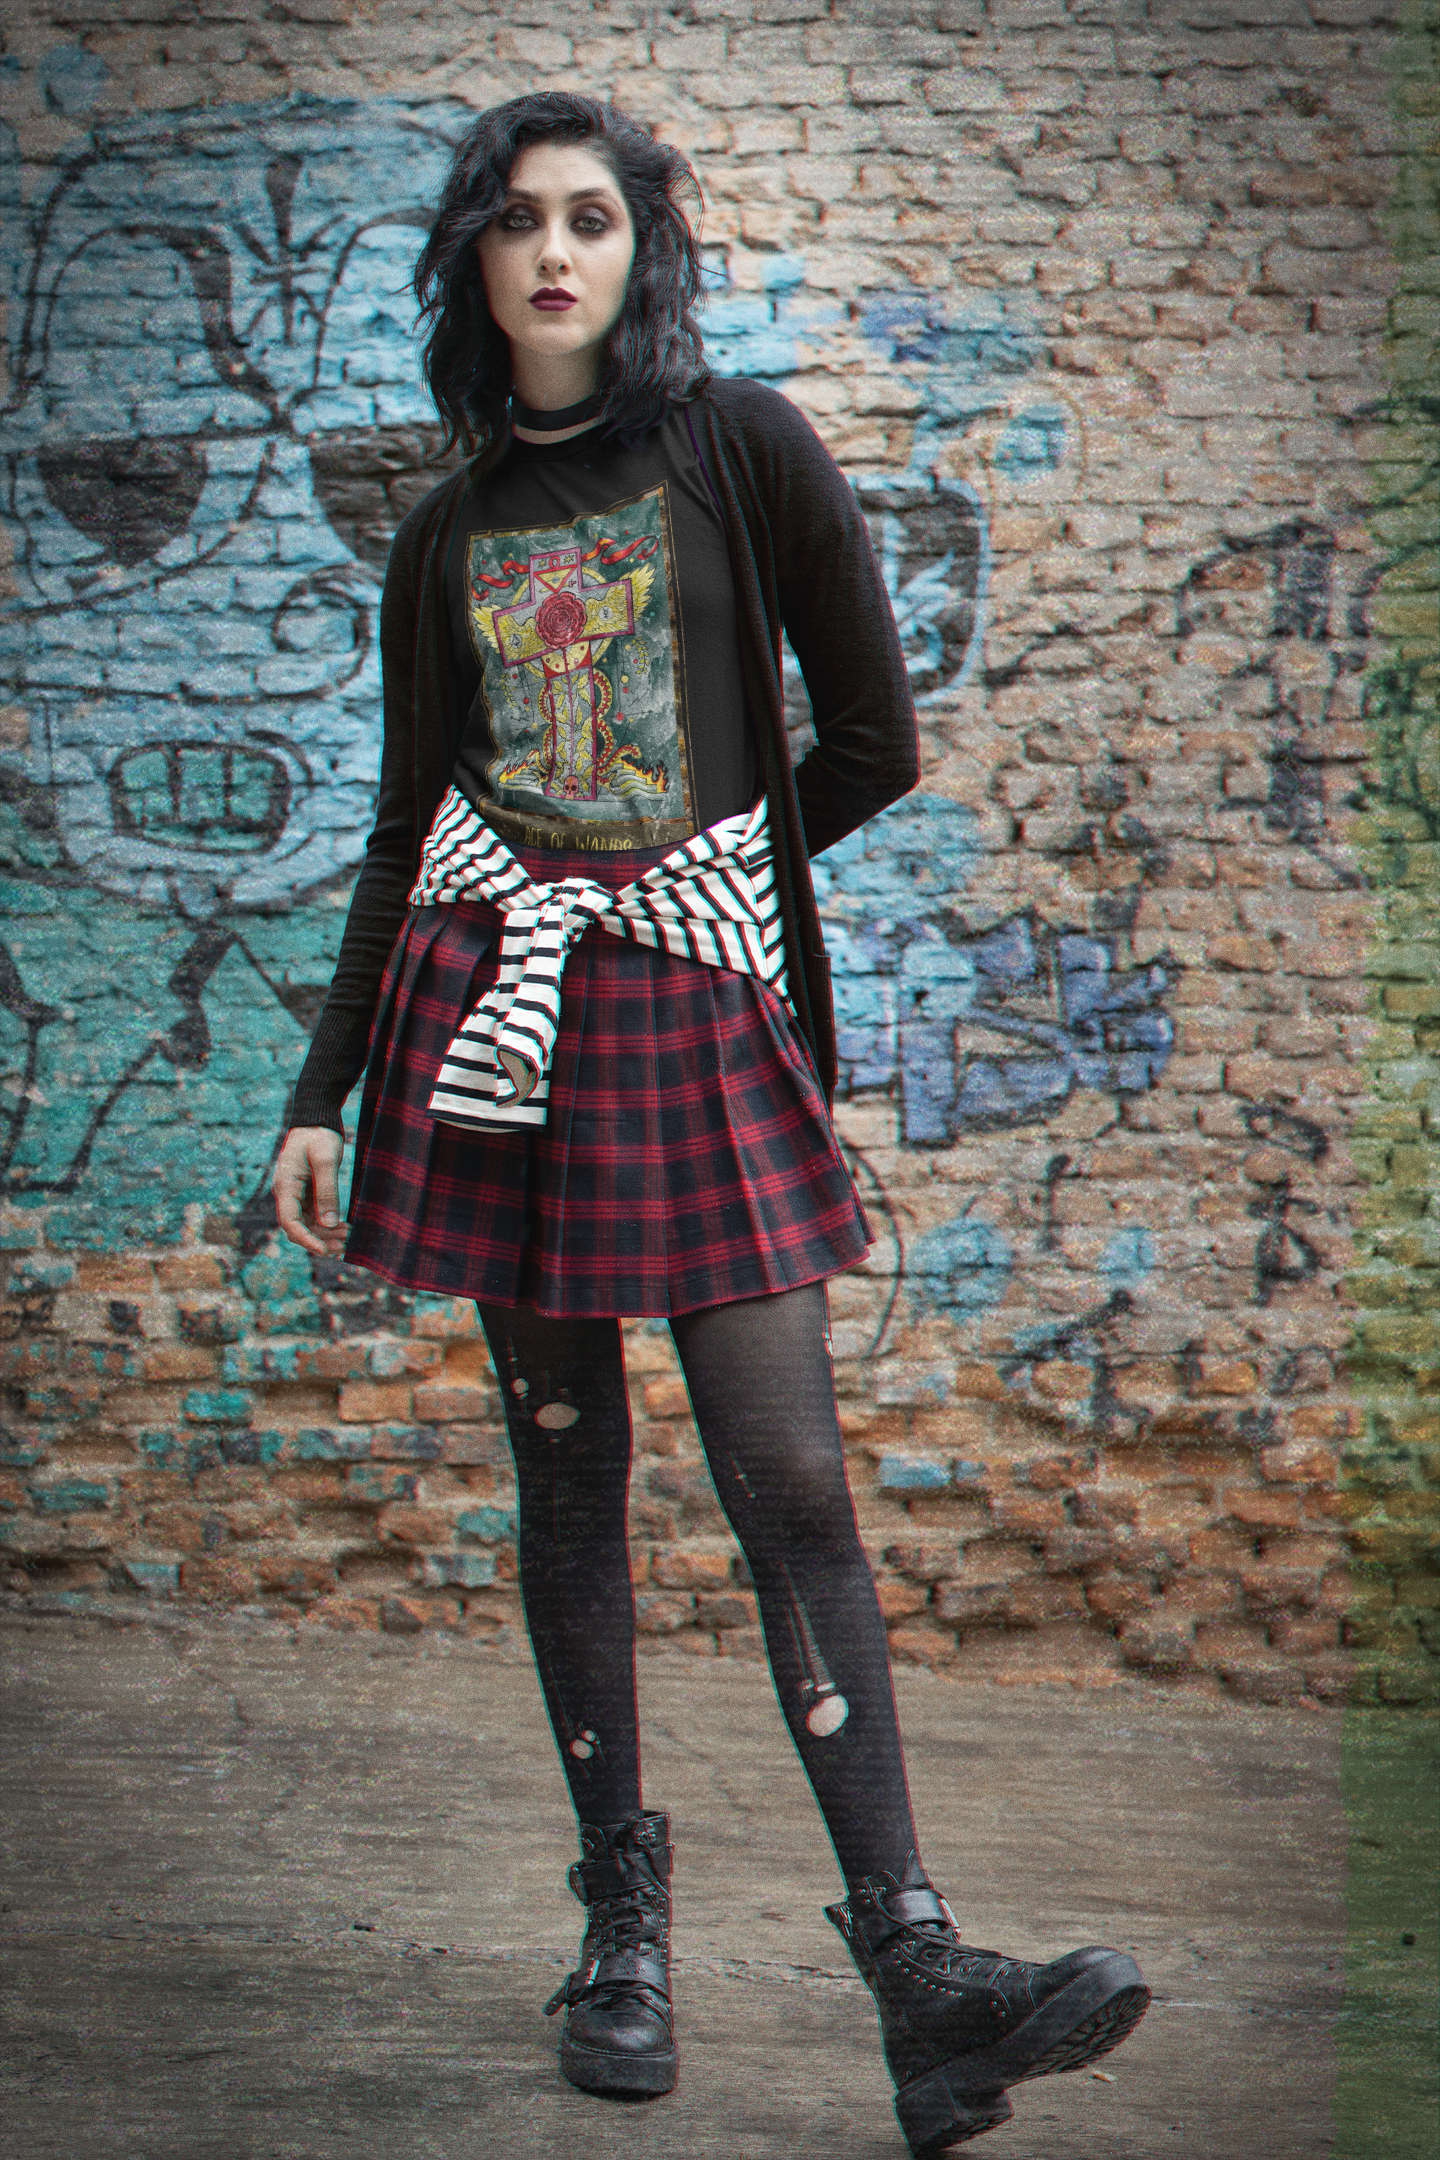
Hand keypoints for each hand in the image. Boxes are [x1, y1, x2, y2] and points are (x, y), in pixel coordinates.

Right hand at [272, 1126, 347, 1255]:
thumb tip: (330, 1223)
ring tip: (348, 1238)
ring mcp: (296, 1196)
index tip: (324, 1250)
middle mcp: (287, 1194)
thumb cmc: (318, 1137)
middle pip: (298, 1228)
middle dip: (319, 1240)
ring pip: (307, 1225)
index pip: (289, 1221)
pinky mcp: (307, 1195)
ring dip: (326, 1234)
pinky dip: (328, 1225)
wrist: (316, 1122)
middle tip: (344, 1246)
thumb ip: (327, 1191)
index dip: (306, 1239)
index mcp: (285, 1186)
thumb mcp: (325, 1160)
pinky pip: (314, 1216)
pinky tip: (345, 1228)